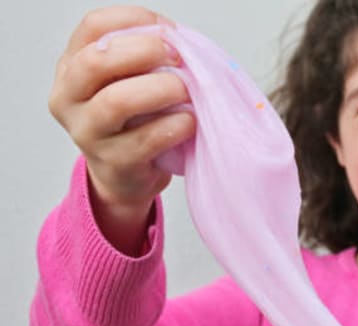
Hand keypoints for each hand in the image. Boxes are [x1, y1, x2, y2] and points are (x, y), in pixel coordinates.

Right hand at [49, 6, 194, 252]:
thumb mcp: (126, 81)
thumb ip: (142, 57)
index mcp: (71, 67)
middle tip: (178, 57)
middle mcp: (69, 98)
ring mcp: (87, 133)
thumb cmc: (133, 119)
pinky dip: (175, 125)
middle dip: (145, 51)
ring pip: (118, 101)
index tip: (167, 29)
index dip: (134, 19)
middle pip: (97, 60)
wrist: (125, 174)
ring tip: (186, 90)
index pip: (93, 26)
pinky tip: (188, 121)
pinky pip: (147, 139)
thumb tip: (178, 40)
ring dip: (162, 90)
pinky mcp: (114, 163)